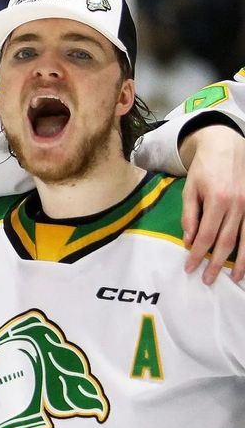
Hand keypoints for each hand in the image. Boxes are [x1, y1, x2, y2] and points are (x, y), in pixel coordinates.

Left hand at [179, 124, 244, 282]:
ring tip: (236, 278)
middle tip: (208, 280)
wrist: (227, 146)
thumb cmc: (205, 169)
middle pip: (226, 241)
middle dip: (217, 263)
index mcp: (217, 201)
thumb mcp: (190, 189)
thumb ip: (189, 215)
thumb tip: (188, 241)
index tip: (190, 268)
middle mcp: (238, 205)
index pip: (205, 236)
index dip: (197, 255)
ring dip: (241, 261)